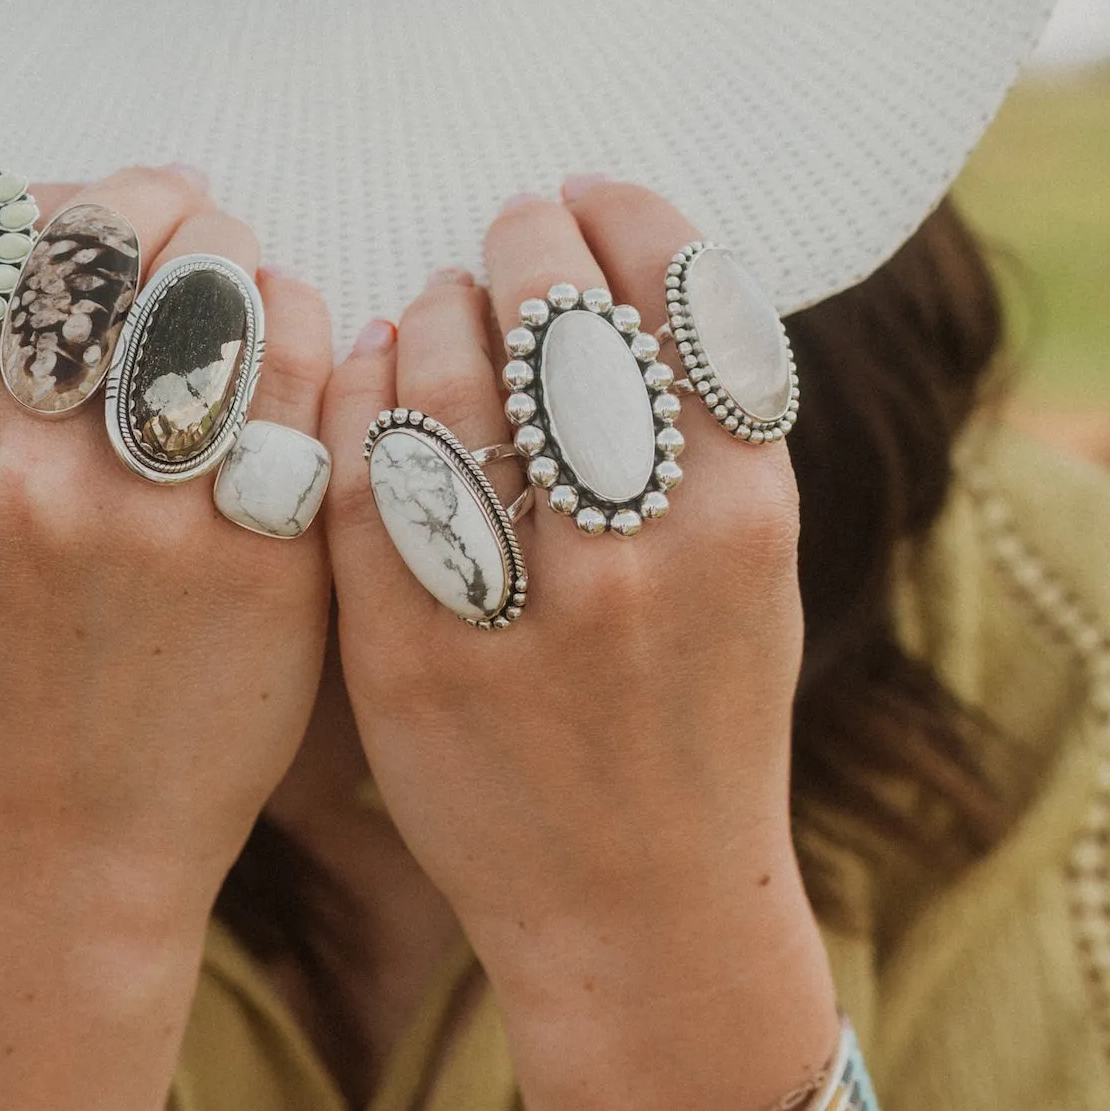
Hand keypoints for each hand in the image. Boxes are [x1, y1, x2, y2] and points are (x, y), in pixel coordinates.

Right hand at [0, 166, 333, 923]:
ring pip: (209, 280)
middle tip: (190, 222)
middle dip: (157, 205)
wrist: (62, 830)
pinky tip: (299, 342)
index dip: (54, 205)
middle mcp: (11, 466)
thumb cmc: (5, 647)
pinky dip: (307, 320)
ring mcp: (136, 512)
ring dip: (234, 251)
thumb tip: (46, 216)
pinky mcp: (250, 553)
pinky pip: (302, 362)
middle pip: (100, 238)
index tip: (93, 220)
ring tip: (242, 276)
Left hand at [319, 178, 837, 1110]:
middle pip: (557, 327)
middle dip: (521, 249)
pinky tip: (365, 382)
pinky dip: (358, 405)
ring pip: (443, 388)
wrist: (642, 912)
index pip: (681, 299)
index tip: (587, 198)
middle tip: (503, 232)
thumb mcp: (751, 575)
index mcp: (744, 516)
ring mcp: (520, 610)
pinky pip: (361, 483)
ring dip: (429, 314)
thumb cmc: (696, 723)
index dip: (624, 220)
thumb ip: (708, 438)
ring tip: (432, 306)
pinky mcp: (411, 658)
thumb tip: (636, 271)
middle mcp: (638, 554)